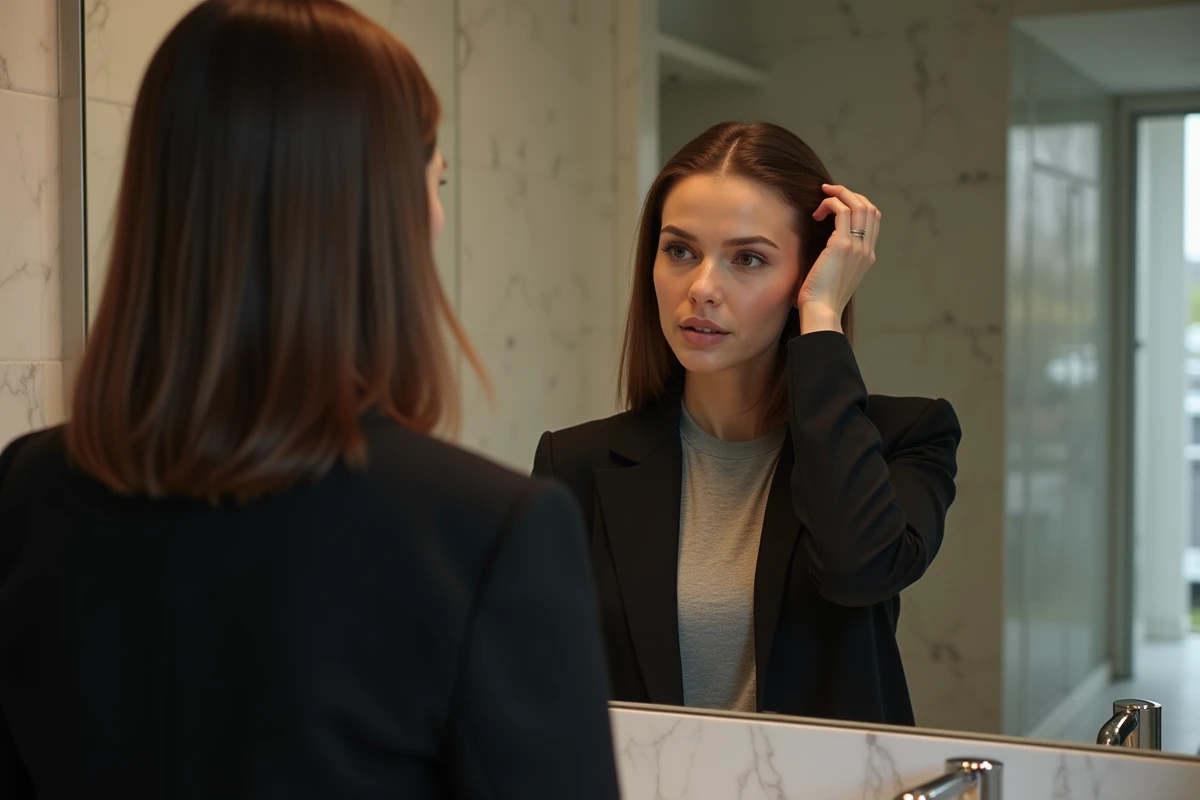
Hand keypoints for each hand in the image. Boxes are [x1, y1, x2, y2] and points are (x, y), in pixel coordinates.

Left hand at [797, 184, 880, 333]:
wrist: (821, 312)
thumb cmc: (819, 299)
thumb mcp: (832, 275)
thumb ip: (834, 259)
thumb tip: (821, 249)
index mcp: (867, 256)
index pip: (872, 220)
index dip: (857, 204)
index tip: (837, 203)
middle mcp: (866, 250)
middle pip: (869, 208)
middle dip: (849, 194)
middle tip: (829, 191)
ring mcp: (857, 246)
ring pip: (859, 205)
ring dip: (840, 194)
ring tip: (823, 195)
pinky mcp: (843, 245)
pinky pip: (842, 211)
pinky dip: (831, 204)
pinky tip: (817, 212)